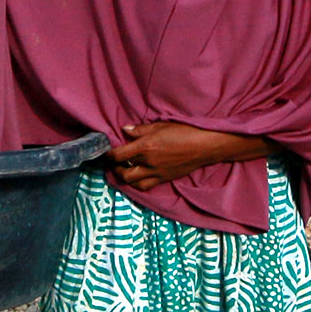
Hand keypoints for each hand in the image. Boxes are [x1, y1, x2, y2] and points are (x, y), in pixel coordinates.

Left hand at [107, 120, 262, 191]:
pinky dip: (138, 183)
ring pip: (132, 182)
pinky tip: (138, 176)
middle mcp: (148, 163)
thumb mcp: (160, 126)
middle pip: (123, 172)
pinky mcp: (164, 179)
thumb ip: (140, 130)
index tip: (107, 151)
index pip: (118, 155)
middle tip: (114, 163)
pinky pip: (146, 186)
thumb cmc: (183, 132)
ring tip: (124, 170)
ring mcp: (156, 173)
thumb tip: (124, 130)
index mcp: (145, 147)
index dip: (109, 154)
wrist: (203, 146)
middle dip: (114, 169)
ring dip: (125, 177)